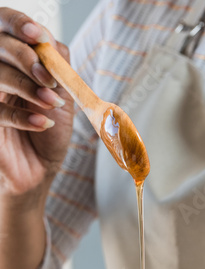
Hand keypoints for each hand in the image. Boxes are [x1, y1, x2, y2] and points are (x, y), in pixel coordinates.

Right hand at [0, 8, 73, 197]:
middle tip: (48, 79)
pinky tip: (43, 123)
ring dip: (28, 88)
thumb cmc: (50, 131)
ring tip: (52, 105)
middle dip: (24, 57)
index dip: (17, 24)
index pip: (4, 25)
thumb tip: (47, 38)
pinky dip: (22, 117)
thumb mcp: (60, 96)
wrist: (41, 168)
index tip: (38, 36)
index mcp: (13, 59)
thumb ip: (56, 66)